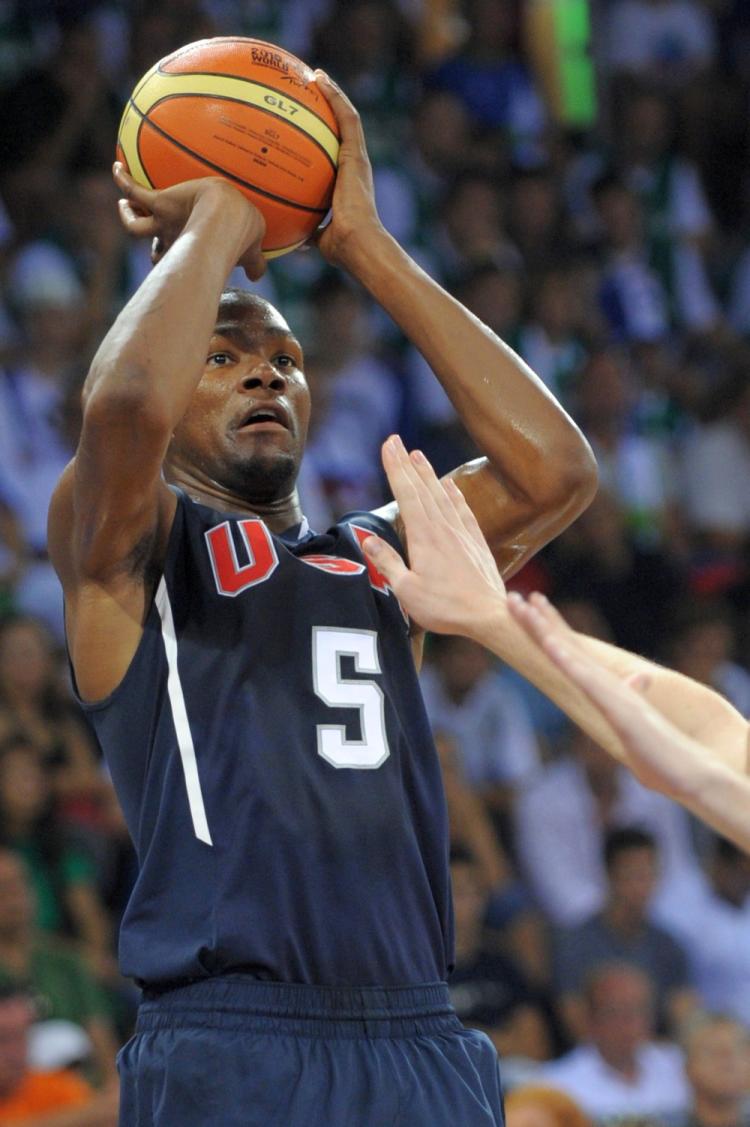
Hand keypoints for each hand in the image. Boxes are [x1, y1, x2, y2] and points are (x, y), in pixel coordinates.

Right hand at [112, 163, 266, 280]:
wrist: (225, 214)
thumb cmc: (241, 232)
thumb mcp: (253, 248)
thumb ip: (255, 261)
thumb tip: (258, 275)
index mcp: (197, 252)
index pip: (188, 263)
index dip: (185, 267)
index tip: (184, 267)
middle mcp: (177, 241)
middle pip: (159, 253)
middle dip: (157, 253)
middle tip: (157, 249)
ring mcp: (165, 221)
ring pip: (136, 225)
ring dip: (128, 216)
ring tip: (123, 204)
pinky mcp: (160, 202)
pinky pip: (134, 190)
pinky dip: (123, 180)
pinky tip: (117, 167)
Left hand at [308, 71, 384, 266]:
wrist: (358, 244)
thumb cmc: (343, 247)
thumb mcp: (320, 237)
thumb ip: (310, 233)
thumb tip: (295, 239)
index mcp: (348, 181)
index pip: (338, 150)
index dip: (327, 133)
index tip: (312, 120)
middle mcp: (356, 164)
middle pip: (343, 127)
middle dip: (329, 105)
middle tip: (312, 89)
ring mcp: (358, 157)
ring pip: (347, 116)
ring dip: (333, 93)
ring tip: (316, 76)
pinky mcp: (357, 154)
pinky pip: (346, 118)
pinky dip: (334, 96)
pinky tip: (319, 79)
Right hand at [362, 436, 505, 635]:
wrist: (489, 615)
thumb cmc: (445, 608)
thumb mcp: (407, 590)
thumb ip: (387, 562)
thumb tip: (368, 539)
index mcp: (424, 537)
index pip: (406, 493)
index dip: (396, 467)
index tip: (388, 444)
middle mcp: (444, 528)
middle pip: (422, 488)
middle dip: (407, 463)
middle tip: (396, 440)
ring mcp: (462, 533)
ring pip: (442, 495)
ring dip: (429, 473)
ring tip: (418, 455)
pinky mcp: (476, 542)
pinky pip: (463, 510)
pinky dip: (455, 494)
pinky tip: (451, 485)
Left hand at [506, 592, 698, 795]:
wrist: (691, 770)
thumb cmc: (662, 751)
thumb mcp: (637, 721)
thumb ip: (633, 697)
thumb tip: (639, 678)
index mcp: (604, 686)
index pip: (570, 650)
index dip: (550, 628)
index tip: (533, 606)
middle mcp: (604, 682)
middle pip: (564, 644)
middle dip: (538, 620)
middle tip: (513, 595)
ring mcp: (610, 692)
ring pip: (570, 654)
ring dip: (545, 630)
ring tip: (524, 605)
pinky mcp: (616, 707)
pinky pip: (586, 679)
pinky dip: (567, 661)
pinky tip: (550, 644)